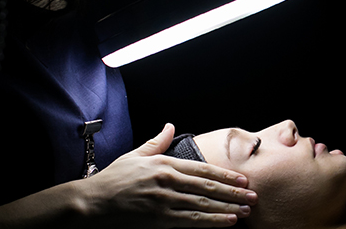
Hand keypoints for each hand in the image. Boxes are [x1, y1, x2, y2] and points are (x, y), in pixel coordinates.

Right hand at [82, 123, 257, 227]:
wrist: (92, 203)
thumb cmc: (113, 179)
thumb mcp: (135, 155)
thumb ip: (157, 142)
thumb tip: (169, 125)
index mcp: (164, 164)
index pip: (202, 168)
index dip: (225, 174)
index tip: (242, 178)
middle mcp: (167, 181)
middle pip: (208, 186)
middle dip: (233, 192)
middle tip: (253, 195)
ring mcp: (164, 201)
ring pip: (203, 204)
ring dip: (227, 207)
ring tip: (245, 210)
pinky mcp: (159, 219)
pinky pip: (191, 220)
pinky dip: (211, 221)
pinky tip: (227, 222)